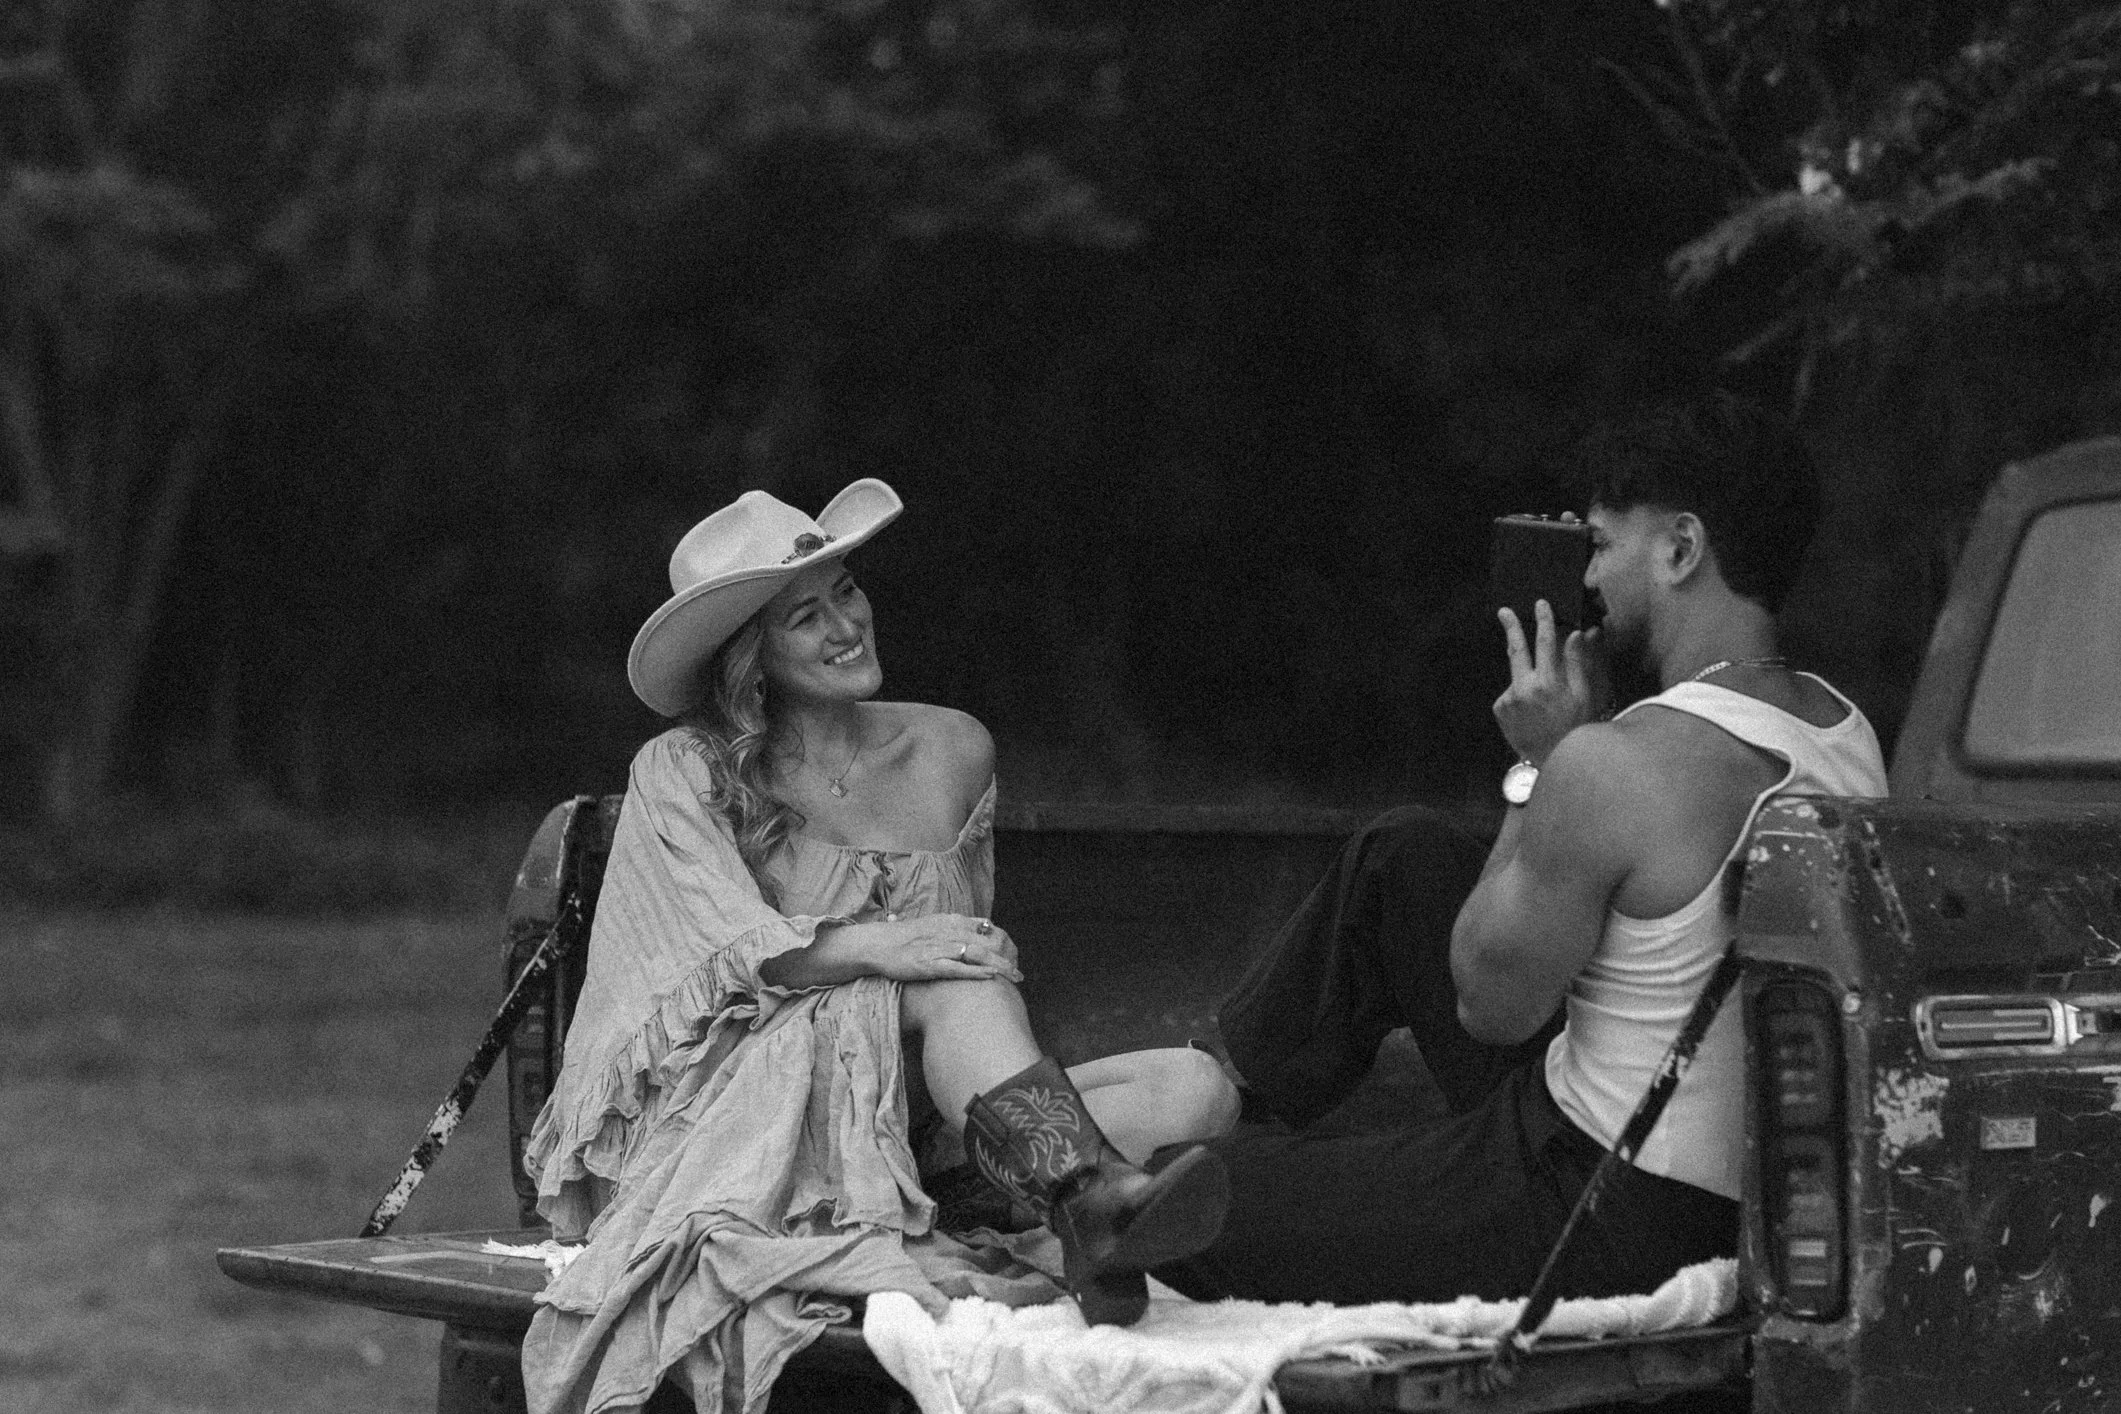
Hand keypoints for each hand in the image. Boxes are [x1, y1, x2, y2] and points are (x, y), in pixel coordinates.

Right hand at [860, 913, 1021, 983]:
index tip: (1016, 958)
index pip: (986, 930)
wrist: (879, 944)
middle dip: (1006, 959)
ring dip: (997, 966)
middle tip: (1020, 975)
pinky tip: (989, 976)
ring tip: (1013, 977)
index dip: (1004, 945)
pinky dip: (974, 971)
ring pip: (975, 954)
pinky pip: (956, 967)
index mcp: (952, 921)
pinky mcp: (928, 963)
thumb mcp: (937, 925)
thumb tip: (986, 926)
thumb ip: (960, 926)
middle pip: (986, 943)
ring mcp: (939, 947)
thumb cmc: (908, 938)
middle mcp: (948, 931)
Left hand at [1494, 597, 1602, 765]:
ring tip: (1541, 703)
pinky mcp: (1500, 709)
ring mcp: (1509, 698)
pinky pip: (1510, 693)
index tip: (1540, 604)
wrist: (1552, 759)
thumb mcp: (1584, 695)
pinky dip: (1520, 696)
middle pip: (1516, 649)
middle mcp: (1524, 688)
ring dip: (1527, 680)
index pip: (1545, 642)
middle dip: (1511, 627)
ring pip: (1517, 675)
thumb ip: (1579, 662)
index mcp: (1548, 682)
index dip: (1543, 621)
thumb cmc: (1576, 726)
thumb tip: (1579, 633)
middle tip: (1504, 611)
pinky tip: (1530, 712)